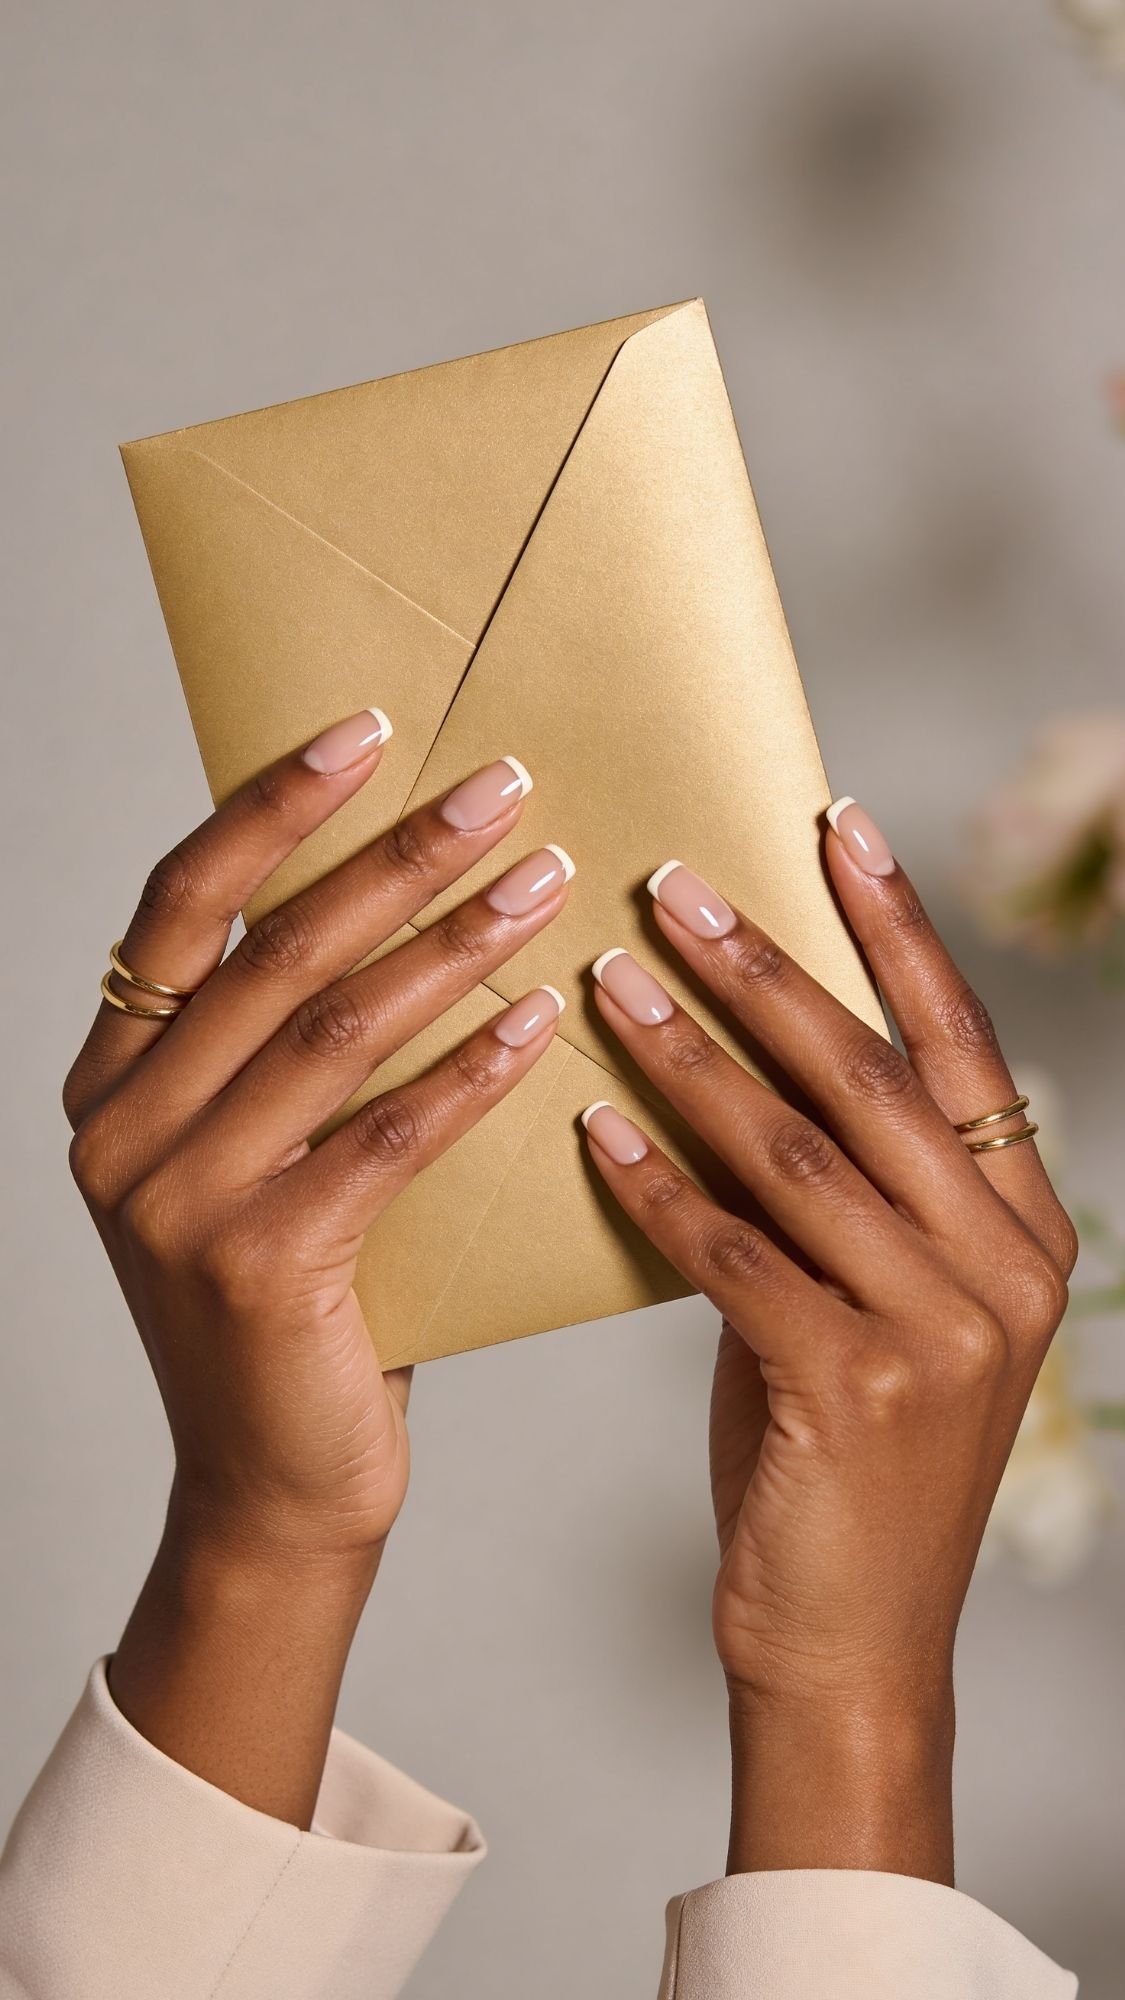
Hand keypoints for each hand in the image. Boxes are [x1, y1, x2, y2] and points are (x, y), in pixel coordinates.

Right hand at [64, 712, 567, 1819]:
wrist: (276, 1485)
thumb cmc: (295, 1303)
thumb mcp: (261, 1156)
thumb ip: (290, 1047)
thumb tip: (409, 895)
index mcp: (112, 1075)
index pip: (182, 902)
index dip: (273, 807)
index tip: (369, 729)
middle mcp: (122, 1123)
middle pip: (274, 949)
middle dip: (397, 857)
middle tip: (504, 790)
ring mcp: (175, 1198)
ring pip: (332, 1031)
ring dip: (453, 946)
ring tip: (546, 883)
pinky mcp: (255, 1265)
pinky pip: (382, 1140)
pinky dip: (468, 1075)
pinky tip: (542, 1023)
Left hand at [583, 805, 1075, 1882]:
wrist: (848, 1642)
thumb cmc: (838, 1455)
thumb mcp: (864, 1301)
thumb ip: (835, 1193)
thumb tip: (732, 1050)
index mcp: (1022, 1230)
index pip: (961, 1045)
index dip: (897, 931)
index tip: (834, 827)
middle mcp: (1005, 1269)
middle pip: (875, 1079)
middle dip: (768, 969)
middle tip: (670, 883)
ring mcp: (942, 1335)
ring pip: (802, 1156)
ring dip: (695, 1058)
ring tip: (609, 979)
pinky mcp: (857, 1394)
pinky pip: (736, 1256)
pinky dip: (659, 1187)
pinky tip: (592, 1130)